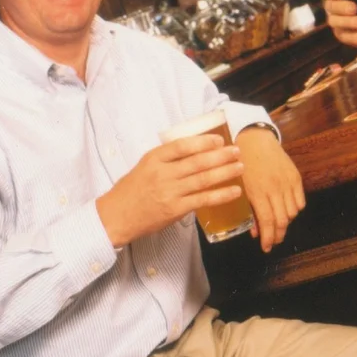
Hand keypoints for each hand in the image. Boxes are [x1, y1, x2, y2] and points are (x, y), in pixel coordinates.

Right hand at [96, 135, 243, 247]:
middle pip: (197, 162)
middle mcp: (163, 173)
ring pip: (203, 179)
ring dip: (225, 172)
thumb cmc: (131, 190)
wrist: (116, 216)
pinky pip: (202, 200)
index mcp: (154, 158)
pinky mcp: (175, 210)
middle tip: (236, 151)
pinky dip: (221, 195)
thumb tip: (195, 150)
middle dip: (220, 155)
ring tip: (240, 167)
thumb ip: (167, 159)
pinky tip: (234, 191)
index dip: (203, 141)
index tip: (219, 139)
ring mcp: (170, 192)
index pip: (182, 146)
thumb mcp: (145, 165)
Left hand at [236, 126, 304, 251]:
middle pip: (282, 220)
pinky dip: (295, 209)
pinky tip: (287, 209)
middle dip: (278, 235)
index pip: (268, 221)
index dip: (268, 238)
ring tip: (278, 224)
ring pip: (293, 213)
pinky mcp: (295, 176)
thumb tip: (255, 233)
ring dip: (286, 222)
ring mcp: (287, 181)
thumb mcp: (240, 187)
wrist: (255, 138)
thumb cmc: (242, 163)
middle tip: (273, 241)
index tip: (266, 248)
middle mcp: (275, 187)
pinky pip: (300, 201)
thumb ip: (249, 210)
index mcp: (258, 190)